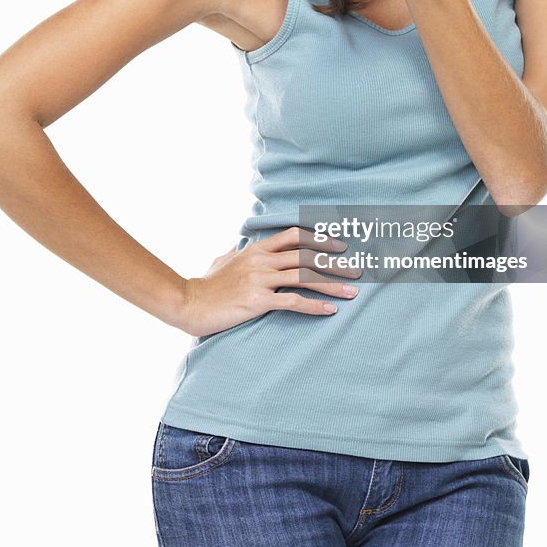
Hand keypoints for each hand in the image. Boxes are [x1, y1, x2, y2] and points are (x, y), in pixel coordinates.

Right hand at [175, 227, 362, 336]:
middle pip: (306, 256)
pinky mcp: (257, 300)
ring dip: (332, 284)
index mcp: (256, 249)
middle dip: (334, 263)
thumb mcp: (221, 260)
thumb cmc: (206, 284)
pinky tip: (330, 310)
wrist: (189, 302)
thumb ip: (234, 252)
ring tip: (353, 291)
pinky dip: (314, 306)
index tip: (340, 245)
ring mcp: (260, 280)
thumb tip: (237, 244)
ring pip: (304, 277)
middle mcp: (261, 260)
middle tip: (357, 269)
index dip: (320, 238)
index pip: (294, 236)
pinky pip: (292, 302)